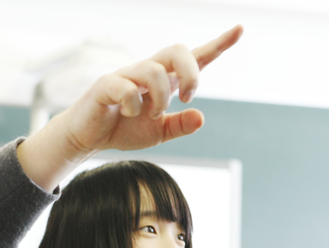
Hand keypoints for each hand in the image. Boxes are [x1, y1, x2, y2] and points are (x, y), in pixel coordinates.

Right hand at [17, 26, 243, 190]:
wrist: (88, 137)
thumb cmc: (122, 128)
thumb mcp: (159, 132)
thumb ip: (180, 125)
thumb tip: (201, 117)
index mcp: (164, 80)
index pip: (194, 57)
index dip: (218, 44)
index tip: (240, 29)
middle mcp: (147, 71)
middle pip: (177, 50)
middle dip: (190, 72)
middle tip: (188, 96)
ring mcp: (127, 75)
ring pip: (154, 70)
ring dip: (161, 96)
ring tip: (152, 114)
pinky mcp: (106, 85)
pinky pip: (126, 88)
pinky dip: (133, 104)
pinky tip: (128, 113)